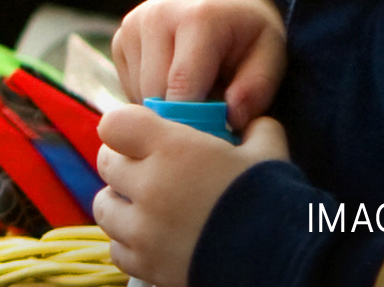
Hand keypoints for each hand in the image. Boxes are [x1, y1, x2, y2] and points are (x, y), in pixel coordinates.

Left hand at [95, 108, 290, 286]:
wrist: (279, 259)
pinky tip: (153, 237)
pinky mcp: (145, 263)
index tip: (140, 134)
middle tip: (148, 168)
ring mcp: (142, 229)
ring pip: (104, 206)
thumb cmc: (271, 198)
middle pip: (107, 163)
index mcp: (172, 148)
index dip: (125, 127)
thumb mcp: (267, 150)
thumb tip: (249, 119)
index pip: (114, 124)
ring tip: (146, 204)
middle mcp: (148, 185)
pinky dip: (129, 241)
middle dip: (124, 162)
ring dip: (121, 202)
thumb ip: (252, 127)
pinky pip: (116, 247)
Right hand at [111, 0, 286, 129]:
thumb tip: (232, 119)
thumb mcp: (271, 54)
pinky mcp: (120, 39)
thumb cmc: (248, 32)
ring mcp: (133, 26)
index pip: (182, 86)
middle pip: (155, 94)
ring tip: (196, 97)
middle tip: (208, 120)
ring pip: (139, 96)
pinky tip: (175, 86)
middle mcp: (157, 15)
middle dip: (180, 117)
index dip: (195, 122)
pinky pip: (130, 88)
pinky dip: (151, 98)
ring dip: (164, 108)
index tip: (212, 141)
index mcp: (198, 18)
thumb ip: (258, 88)